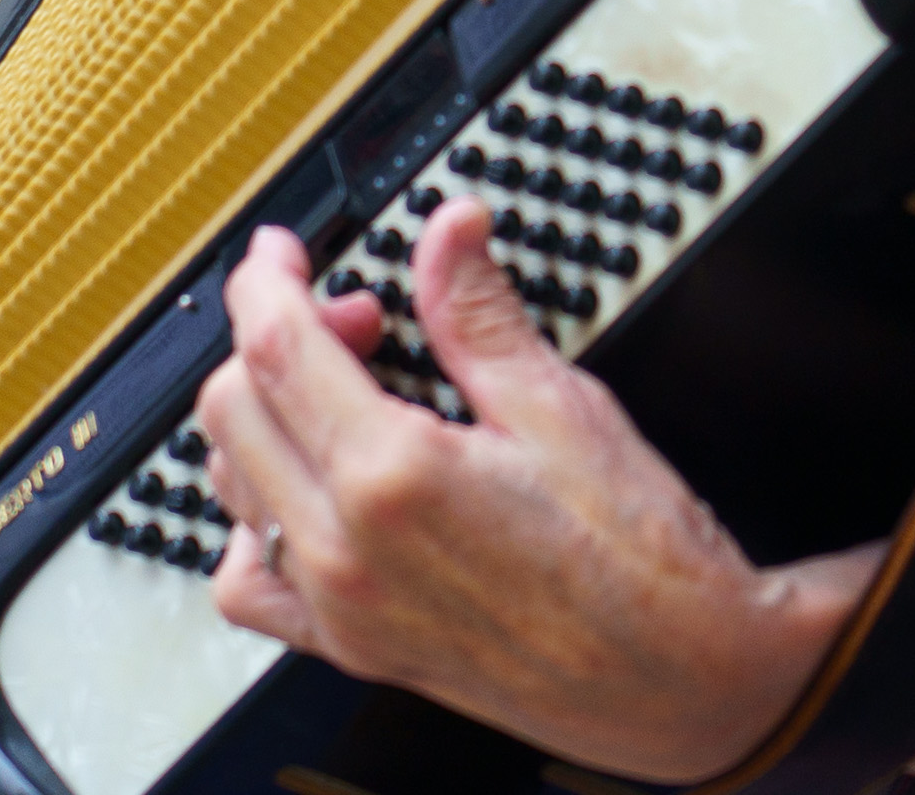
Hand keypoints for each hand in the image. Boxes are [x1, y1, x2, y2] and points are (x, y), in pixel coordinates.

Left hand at [196, 207, 868, 779]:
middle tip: (360, 319)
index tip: (283, 252)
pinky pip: (251, 585)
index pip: (274, 349)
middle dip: (275, 339)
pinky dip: (255, 523)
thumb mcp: (560, 407)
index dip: (266, 281)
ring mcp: (340, 609)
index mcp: (392, 478)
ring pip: (232, 488)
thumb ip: (479, 313)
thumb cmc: (641, 560)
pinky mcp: (353, 648)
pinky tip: (311, 493)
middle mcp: (345, 551)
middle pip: (234, 410)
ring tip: (341, 394)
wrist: (683, 681)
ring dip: (263, 419)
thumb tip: (448, 232)